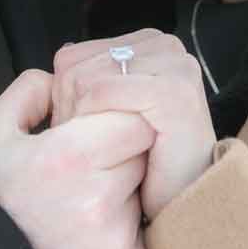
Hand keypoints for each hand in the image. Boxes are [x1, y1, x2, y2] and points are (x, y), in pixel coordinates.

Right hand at [0, 69, 153, 248]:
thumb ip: (27, 93)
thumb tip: (61, 78)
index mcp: (71, 157)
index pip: (136, 124)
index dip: (116, 127)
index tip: (93, 141)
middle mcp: (100, 200)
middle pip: (143, 163)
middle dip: (121, 164)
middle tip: (83, 179)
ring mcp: (116, 244)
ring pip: (142, 204)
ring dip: (122, 204)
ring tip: (77, 217)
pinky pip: (141, 245)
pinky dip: (120, 243)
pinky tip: (83, 247)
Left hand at [52, 29, 214, 220]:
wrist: (184, 204)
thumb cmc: (148, 164)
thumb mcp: (113, 109)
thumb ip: (91, 78)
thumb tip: (64, 55)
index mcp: (151, 44)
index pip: (72, 57)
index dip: (64, 101)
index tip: (86, 134)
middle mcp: (166, 46)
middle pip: (75, 67)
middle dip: (71, 113)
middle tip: (95, 148)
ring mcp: (174, 67)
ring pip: (84, 79)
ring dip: (81, 124)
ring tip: (106, 150)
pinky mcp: (173, 91)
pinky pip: (102, 92)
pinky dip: (95, 124)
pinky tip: (115, 149)